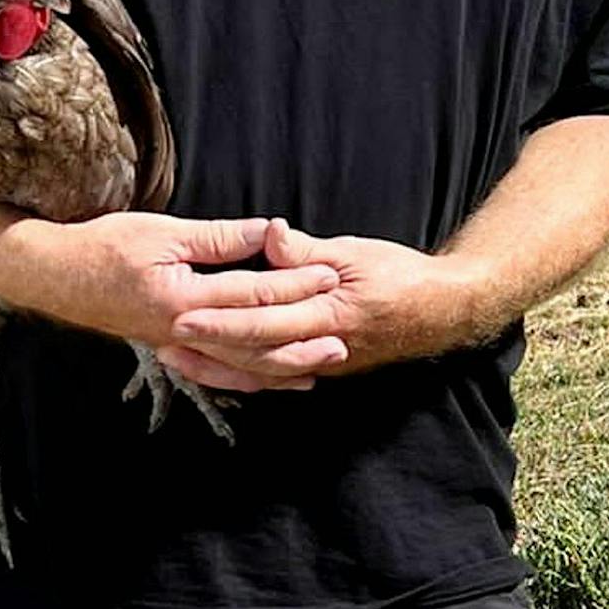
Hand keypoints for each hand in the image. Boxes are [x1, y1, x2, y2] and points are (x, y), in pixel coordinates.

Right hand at [0, 213, 344, 389]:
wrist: (57, 275)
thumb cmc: (106, 246)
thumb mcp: (163, 232)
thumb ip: (218, 237)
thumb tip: (268, 232)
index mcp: (183, 299)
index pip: (253, 292)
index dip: (295, 282)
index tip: (331, 274)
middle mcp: (183, 333)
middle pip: (254, 338)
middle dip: (301, 335)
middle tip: (344, 332)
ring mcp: (177, 348)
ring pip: (240, 365)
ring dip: (283, 366)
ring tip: (323, 365)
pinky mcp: (172, 351)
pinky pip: (220, 372)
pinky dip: (252, 377)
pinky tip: (276, 378)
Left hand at [156, 219, 480, 390]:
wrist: (443, 311)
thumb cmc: (400, 273)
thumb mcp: (353, 252)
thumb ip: (307, 251)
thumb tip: (271, 234)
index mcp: (330, 314)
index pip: (265, 321)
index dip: (222, 319)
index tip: (184, 314)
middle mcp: (324, 347)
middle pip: (255, 352)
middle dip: (208, 347)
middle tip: (165, 338)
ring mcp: (324, 362)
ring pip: (262, 370)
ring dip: (219, 365)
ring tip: (177, 355)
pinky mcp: (325, 366)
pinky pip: (278, 374)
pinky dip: (245, 373)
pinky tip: (216, 368)